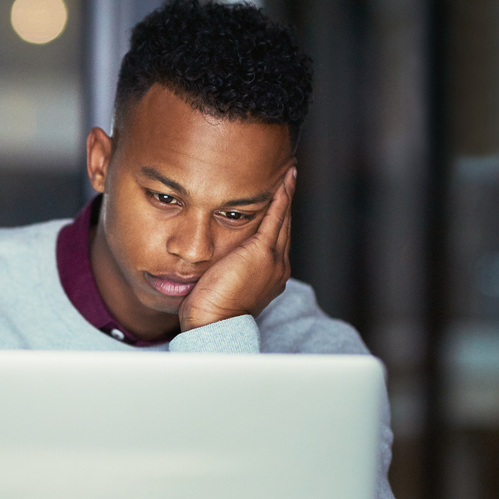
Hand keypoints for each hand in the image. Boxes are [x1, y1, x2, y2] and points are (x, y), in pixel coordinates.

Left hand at [178, 168, 293, 331]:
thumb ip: (224, 268)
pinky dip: (281, 197)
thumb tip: (213, 261)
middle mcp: (278, 267)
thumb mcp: (221, 285)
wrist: (213, 324)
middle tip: (289, 177)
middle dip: (284, 203)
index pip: (273, 240)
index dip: (276, 219)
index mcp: (269, 276)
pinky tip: (285, 179)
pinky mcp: (262, 252)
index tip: (276, 201)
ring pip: (281, 220)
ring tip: (289, 173)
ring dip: (285, 195)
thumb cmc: (208, 312)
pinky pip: (275, 218)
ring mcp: (273, 260)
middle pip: (282, 227)